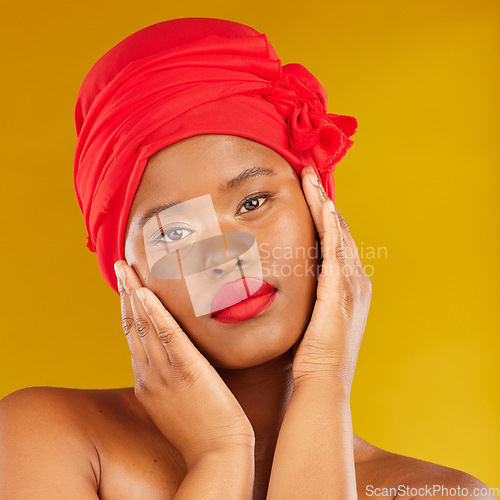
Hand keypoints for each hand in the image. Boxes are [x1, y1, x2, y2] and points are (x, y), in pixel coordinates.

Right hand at [114, 261, 254, 467]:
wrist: (217, 456)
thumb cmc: (202, 431)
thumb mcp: (176, 402)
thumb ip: (170, 378)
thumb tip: (173, 359)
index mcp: (148, 381)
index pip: (132, 338)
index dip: (127, 309)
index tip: (125, 287)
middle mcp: (150, 374)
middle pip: (132, 326)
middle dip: (124, 294)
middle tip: (119, 267)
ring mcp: (166, 372)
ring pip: (144, 326)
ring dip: (133, 294)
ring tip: (126, 269)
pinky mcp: (188, 371)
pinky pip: (168, 336)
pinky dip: (154, 313)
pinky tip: (145, 293)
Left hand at [291, 166, 371, 392]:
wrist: (323, 381)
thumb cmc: (313, 353)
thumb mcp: (311, 316)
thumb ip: (306, 294)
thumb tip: (285, 279)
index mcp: (348, 285)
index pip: (335, 239)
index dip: (323, 213)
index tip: (308, 190)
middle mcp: (355, 279)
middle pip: (338, 229)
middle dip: (323, 199)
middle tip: (310, 171)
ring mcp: (351, 284)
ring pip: (337, 232)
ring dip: (324, 203)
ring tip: (311, 176)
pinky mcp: (340, 290)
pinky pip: (335, 249)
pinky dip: (330, 225)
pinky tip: (322, 204)